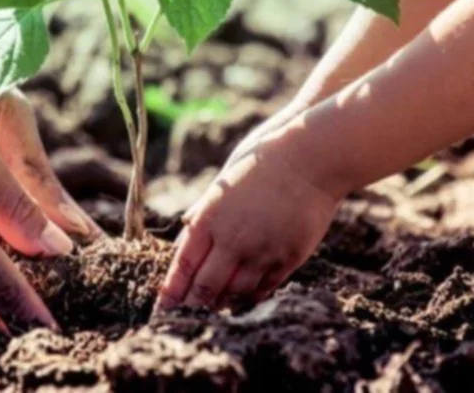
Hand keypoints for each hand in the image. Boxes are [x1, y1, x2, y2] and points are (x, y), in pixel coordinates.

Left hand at [155, 124, 343, 311]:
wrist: (310, 157)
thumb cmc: (262, 161)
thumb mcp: (223, 183)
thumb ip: (205, 212)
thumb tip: (186, 234)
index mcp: (211, 218)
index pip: (184, 265)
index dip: (172, 290)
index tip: (163, 307)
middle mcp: (233, 239)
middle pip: (207, 286)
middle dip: (193, 304)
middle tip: (185, 317)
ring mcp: (263, 250)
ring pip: (235, 291)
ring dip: (222, 303)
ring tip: (213, 310)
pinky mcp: (289, 256)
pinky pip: (265, 286)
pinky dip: (251, 296)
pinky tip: (244, 299)